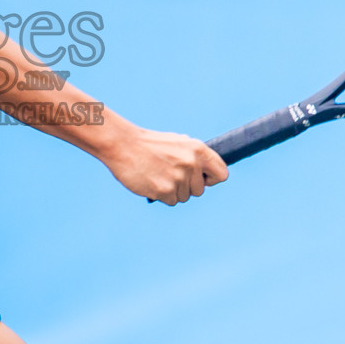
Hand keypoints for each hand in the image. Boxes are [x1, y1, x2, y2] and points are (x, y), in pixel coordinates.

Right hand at [103, 126, 227, 204]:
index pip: (221, 174)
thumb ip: (194, 156)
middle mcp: (191, 164)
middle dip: (187, 187)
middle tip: (169, 174)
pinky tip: (151, 181)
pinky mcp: (165, 190)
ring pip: (184, 197)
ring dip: (173, 191)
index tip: (202, 180)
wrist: (123, 144)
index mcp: (198, 150)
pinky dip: (162, 195)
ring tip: (158, 175)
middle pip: (199, 190)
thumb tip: (208, 171)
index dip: (211, 180)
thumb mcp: (177, 142)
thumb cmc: (149, 144)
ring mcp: (178, 178)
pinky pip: (171, 201)